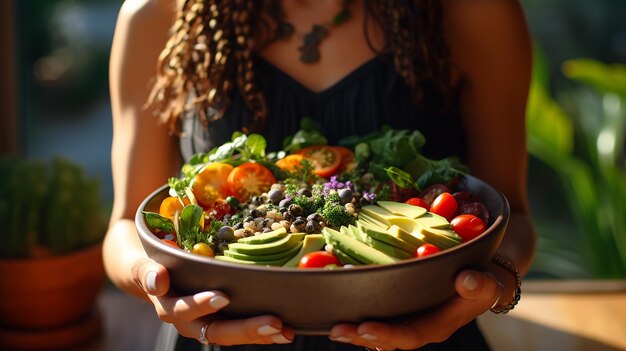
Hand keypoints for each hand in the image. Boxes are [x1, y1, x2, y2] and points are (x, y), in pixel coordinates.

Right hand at [131, 258, 293, 345]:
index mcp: (169, 306)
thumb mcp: (142, 265)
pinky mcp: (223, 320)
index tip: (222, 297)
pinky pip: (242, 329)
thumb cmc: (151, 264)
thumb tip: (158, 280)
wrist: (153, 274)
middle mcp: (189, 321)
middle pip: (216, 330)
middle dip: (245, 328)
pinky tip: (287, 329)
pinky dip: (263, 331)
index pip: (184, 310)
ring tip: (285, 330)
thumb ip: (145, 272)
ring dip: (259, 333)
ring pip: (233, 334)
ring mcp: (207, 323)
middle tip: (272, 322)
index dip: (201, 305)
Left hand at [328, 269, 500, 349]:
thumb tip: (466, 280)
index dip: (386, 334)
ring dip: (354, 329)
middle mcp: (418, 326)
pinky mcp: (399, 308)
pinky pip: (377, 314)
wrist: (480, 281)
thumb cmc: (482, 283)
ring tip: (331, 325)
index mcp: (437, 325)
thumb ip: (480, 285)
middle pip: (386, 337)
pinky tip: (338, 307)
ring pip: (377, 329)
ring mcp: (407, 319)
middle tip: (336, 329)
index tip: (365, 328)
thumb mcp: (487, 283)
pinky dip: (357, 313)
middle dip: (360, 335)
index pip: (409, 335)